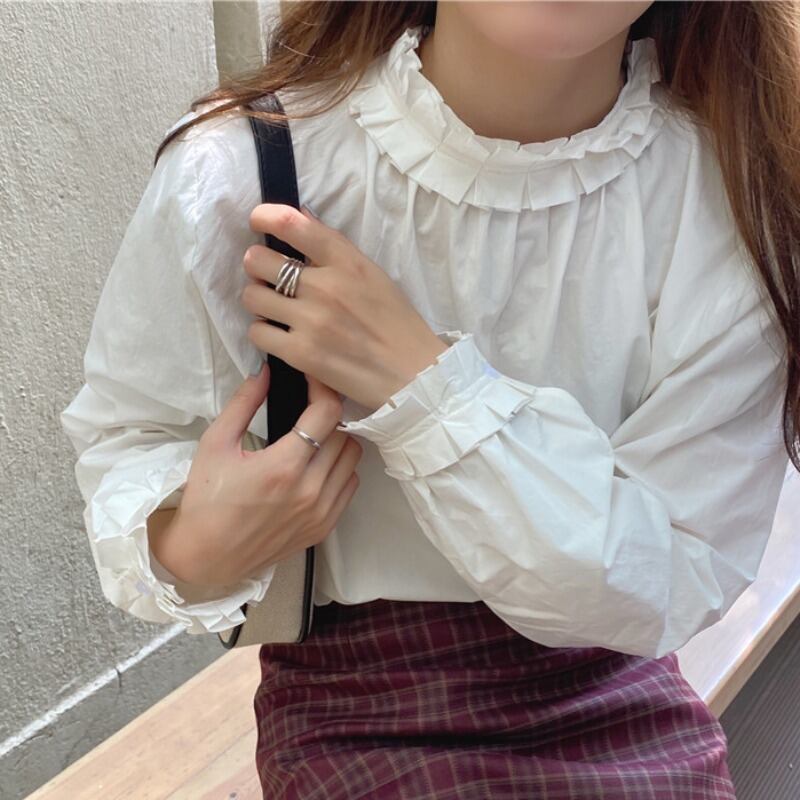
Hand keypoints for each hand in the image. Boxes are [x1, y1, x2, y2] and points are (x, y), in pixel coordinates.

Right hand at [150, 363, 362, 587]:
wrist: (205, 557)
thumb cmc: (206, 500)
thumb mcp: (215, 444)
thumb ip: (243, 404)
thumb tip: (266, 372)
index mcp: (283, 466)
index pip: (327, 413)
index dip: (323, 389)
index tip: (312, 381)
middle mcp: (309, 490)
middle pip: (345, 433)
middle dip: (328, 415)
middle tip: (309, 408)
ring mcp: (320, 512)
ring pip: (352, 459)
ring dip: (338, 441)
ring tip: (314, 437)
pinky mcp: (323, 527)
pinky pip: (349, 485)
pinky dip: (340, 469)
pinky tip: (317, 465)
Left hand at [240, 203, 449, 410]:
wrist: (414, 374)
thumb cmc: (397, 324)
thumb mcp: (373, 275)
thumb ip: (334, 250)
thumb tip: (300, 218)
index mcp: (347, 261)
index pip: (292, 224)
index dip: (264, 216)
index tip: (257, 222)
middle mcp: (325, 286)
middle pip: (258, 260)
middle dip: (257, 266)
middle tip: (269, 278)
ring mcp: (311, 320)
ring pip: (252, 296)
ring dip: (259, 301)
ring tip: (275, 310)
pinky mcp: (301, 353)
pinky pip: (258, 333)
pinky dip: (265, 333)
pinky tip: (281, 336)